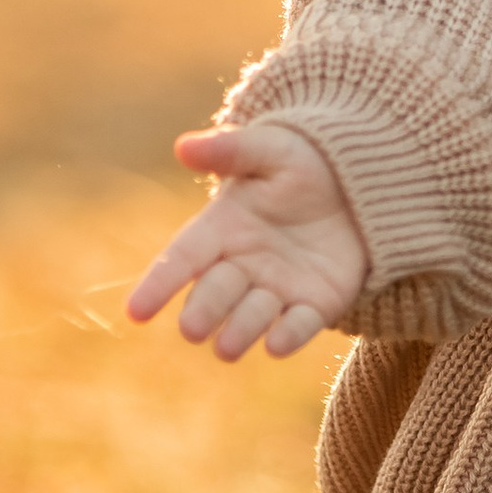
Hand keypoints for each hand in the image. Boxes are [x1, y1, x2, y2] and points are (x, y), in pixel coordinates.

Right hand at [125, 121, 367, 360]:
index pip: (183, 258)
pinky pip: (300, 325)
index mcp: (221, 228)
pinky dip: (288, 336)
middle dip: (203, 311)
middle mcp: (242, 266)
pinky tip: (278, 345)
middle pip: (214, 293)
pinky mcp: (315, 304)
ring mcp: (277, 290)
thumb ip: (229, 150)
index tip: (135, 311)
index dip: (159, 283)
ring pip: (252, 316)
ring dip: (240, 331)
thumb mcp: (268, 147)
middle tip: (192, 328)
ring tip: (226, 347)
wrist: (356, 180)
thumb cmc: (299, 162)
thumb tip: (183, 146)